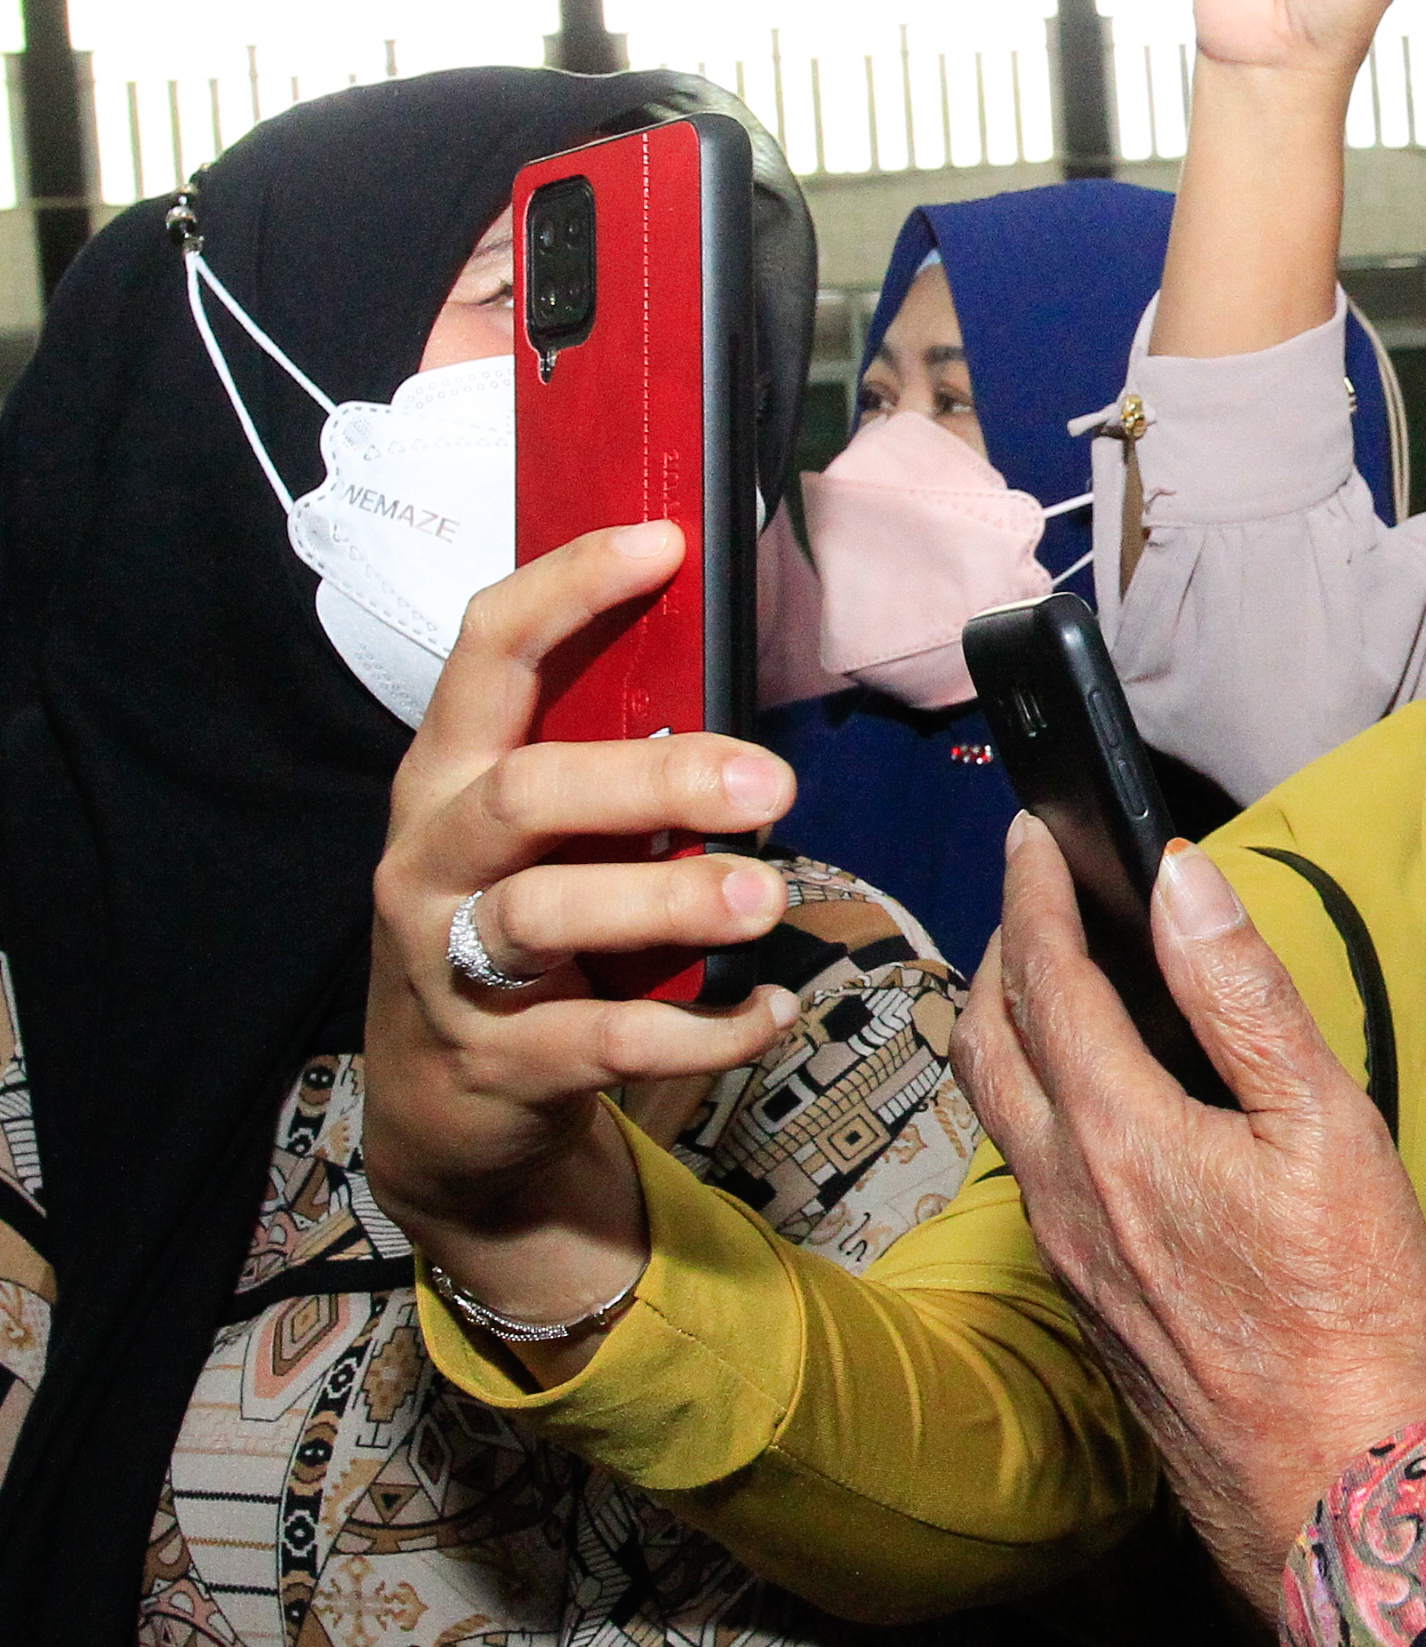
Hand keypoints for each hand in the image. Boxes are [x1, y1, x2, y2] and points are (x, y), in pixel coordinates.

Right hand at [363, 522, 807, 1356]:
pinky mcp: (494, 1059)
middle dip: (653, 777)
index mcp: (449, 774)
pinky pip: (603, 1041)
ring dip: (668, 901)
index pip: (489, 652)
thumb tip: (732, 676)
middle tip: (772, 782)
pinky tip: (770, 1011)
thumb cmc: (518, 925)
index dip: (568, 588)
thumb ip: (610, 761)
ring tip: (765, 897)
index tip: (663, 542)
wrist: (449, 1104)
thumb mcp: (545, 834)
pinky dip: (701, 1030)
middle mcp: (433, 855)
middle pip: (526, 790)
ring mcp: (448, 960)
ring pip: (545, 913)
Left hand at [955, 821, 1425, 1605]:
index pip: (1047, 980)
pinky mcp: (1094, 1306)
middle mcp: (1067, 1195)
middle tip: (1032, 894)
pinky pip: (1041, 1180)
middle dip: (1000, 953)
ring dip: (1013, 1033)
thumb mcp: (1326, 1128)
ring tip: (1054, 985)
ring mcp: (1072, 1259)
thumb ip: (1244, 996)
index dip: (1039, 891)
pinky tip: (1107, 1110)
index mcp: (1119, 1136)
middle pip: (987, 1046)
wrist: (1337, 1487)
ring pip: (1005, 1118)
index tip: (1036, 828)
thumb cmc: (1350, 1312)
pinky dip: (1049, 1107)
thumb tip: (1182, 879)